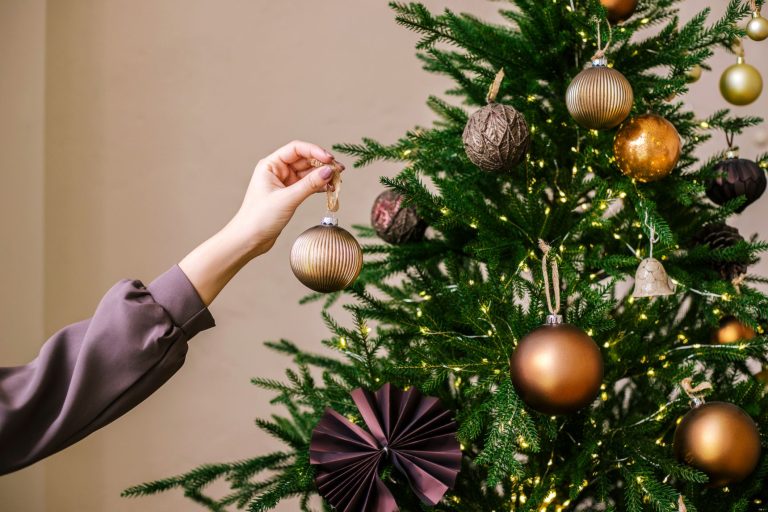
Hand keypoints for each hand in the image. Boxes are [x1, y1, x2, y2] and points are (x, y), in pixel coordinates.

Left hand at [228, 140, 343, 256]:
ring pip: (308, 174)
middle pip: (305, 160)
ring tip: (338, 181)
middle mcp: (277, 171)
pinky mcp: (289, 195)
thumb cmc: (259, 218)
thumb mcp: (287, 199)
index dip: (314, 151)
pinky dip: (319, 187)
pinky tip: (330, 190)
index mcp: (270, 165)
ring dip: (323, 176)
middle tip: (340, 171)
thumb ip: (310, 184)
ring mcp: (283, 183)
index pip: (296, 149)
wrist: (248, 239)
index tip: (330, 159)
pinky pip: (308, 186)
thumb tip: (329, 171)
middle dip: (323, 165)